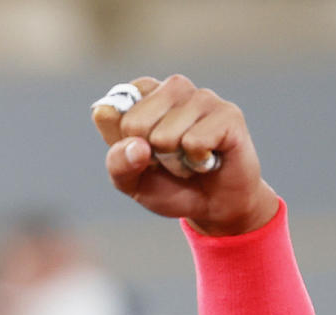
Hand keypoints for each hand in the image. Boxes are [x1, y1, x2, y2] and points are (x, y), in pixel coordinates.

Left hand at [92, 75, 278, 235]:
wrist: (214, 206)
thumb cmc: (169, 185)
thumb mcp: (130, 181)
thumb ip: (118, 163)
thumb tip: (138, 146)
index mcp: (142, 95)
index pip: (107, 112)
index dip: (120, 144)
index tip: (140, 152)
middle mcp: (172, 88)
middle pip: (134, 124)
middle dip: (148, 154)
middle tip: (169, 158)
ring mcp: (201, 97)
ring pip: (164, 135)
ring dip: (174, 161)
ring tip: (189, 159)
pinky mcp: (228, 114)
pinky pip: (194, 142)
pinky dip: (197, 162)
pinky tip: (208, 158)